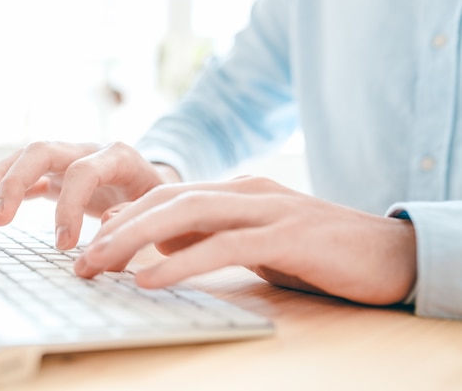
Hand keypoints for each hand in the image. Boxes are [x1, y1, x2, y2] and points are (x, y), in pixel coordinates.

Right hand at [0, 141, 180, 248]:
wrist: (155, 182)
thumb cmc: (156, 197)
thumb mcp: (156, 206)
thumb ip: (134, 212)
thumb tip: (106, 223)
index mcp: (118, 156)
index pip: (83, 171)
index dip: (69, 206)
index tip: (62, 245)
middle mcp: (87, 149)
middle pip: (42, 151)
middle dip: (15, 182)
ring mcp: (68, 158)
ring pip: (25, 158)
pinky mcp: (57, 173)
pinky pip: (25, 176)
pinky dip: (2, 189)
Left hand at [75, 177, 416, 305]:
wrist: (386, 252)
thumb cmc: (315, 252)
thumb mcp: (253, 243)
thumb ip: (210, 239)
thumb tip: (161, 251)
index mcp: (234, 192)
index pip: (168, 198)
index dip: (125, 220)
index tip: (91, 246)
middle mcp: (245, 191)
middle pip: (168, 200)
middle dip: (119, 228)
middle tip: (81, 260)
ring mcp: (267, 209)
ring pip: (188, 214)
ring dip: (137, 239)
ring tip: (100, 265)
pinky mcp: (288, 235)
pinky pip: (225, 245)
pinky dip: (184, 261)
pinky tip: (151, 277)